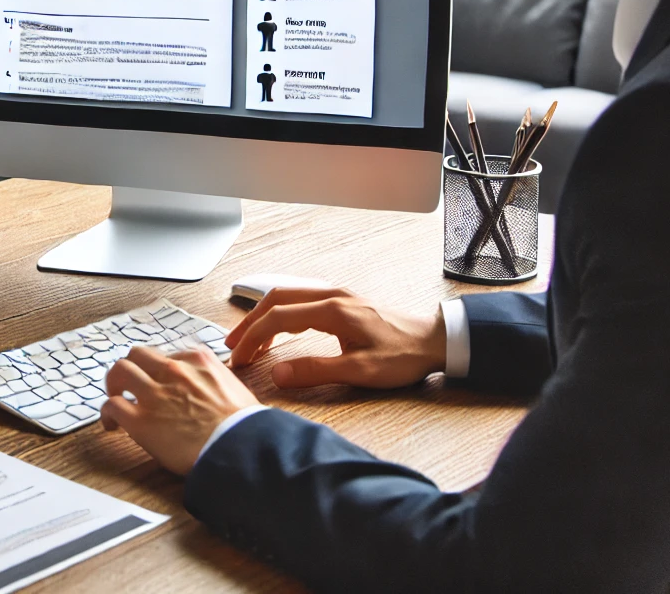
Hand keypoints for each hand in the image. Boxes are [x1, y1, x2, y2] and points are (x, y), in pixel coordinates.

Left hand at [98, 345, 259, 475]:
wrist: (240, 448)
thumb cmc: (244, 425)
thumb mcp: (235, 387)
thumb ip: (215, 380)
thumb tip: (211, 389)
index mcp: (197, 360)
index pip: (166, 354)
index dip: (158, 369)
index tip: (157, 382)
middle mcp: (172, 370)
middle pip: (137, 354)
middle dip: (131, 368)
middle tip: (130, 385)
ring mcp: (154, 393)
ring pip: (119, 371)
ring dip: (114, 385)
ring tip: (116, 399)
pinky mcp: (140, 420)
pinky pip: (111, 405)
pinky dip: (107, 413)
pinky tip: (112, 425)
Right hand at [226, 287, 445, 389]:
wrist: (435, 340)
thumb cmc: (403, 356)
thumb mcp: (360, 371)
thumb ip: (315, 371)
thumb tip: (277, 373)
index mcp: (333, 310)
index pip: (277, 317)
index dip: (253, 338)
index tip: (239, 358)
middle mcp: (332, 295)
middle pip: (276, 298)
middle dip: (250, 322)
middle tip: (234, 347)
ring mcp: (338, 294)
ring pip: (287, 295)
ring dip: (264, 315)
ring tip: (251, 341)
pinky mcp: (344, 301)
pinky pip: (301, 298)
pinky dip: (281, 312)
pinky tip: (280, 330)